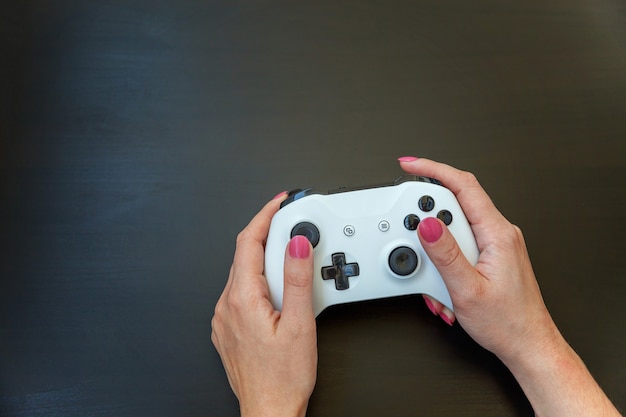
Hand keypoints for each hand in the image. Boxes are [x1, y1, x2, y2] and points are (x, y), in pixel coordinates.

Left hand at [211, 194, 316, 416]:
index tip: (279, 202)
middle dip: (268, 235)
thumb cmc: (283, 378)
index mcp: (242, 299)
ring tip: (292, 259)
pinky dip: (260, 280)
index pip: (248, 242)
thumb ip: (297, 279)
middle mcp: (227, 306)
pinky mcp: (229, 329)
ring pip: (243, 273)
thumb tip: (297, 244)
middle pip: (245, 254)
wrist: (269, 412)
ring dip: (265, 259)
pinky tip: (278, 288)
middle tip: (293, 226)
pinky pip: (242, 292)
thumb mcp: (299, 324)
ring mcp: (225, 318)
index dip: (264, 216)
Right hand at [398, 156, 620, 415]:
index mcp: (497, 233)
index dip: (433, 170)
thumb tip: (428, 223)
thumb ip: (445, 254)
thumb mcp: (467, 289)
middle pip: (454, 204)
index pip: (463, 186)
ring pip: (453, 228)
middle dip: (427, 220)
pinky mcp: (488, 255)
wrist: (527, 345)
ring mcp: (494, 244)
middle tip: (412, 237)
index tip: (410, 165)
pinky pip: (459, 245)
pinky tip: (443, 285)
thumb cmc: (508, 322)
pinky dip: (443, 261)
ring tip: (434, 279)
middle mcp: (498, 233)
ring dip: (435, 251)